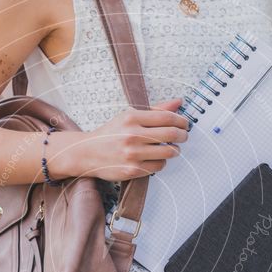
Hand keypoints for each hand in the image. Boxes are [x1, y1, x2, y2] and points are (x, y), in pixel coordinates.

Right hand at [59, 98, 188, 180]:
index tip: (185, 124)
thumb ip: (155, 110)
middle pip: (171, 134)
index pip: (167, 117)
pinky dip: (162, 162)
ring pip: (168, 152)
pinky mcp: (133, 170)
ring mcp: (132, 154)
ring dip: (175, 150)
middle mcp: (132, 135)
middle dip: (183, 135)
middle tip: (184, 136)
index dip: (181, 120)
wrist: (86, 153)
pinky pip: (158, 166)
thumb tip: (179, 102)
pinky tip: (157, 158)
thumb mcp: (128, 116)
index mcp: (131, 118)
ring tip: (173, 148)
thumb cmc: (110, 134)